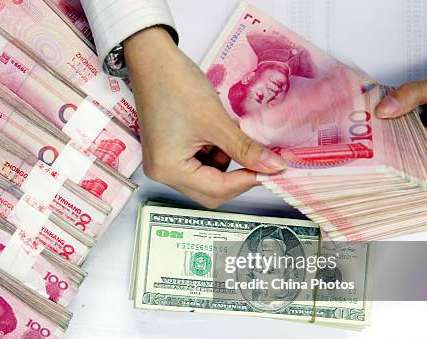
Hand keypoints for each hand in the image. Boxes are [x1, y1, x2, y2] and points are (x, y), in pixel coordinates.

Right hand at [124, 27, 285, 207]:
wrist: (153, 60)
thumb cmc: (175, 84)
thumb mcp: (216, 120)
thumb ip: (246, 148)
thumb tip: (273, 167)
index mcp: (169, 169)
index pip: (217, 189)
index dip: (248, 180)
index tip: (273, 168)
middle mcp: (163, 173)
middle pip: (211, 191)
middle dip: (238, 176)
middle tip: (261, 157)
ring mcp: (165, 164)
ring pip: (208, 179)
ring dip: (228, 163)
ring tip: (231, 133)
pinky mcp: (170, 154)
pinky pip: (200, 165)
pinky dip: (217, 154)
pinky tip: (219, 133)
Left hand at [376, 60, 426, 170]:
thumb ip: (409, 95)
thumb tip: (382, 111)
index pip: (405, 152)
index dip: (383, 144)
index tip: (365, 137)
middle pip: (407, 160)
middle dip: (387, 147)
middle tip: (368, 135)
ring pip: (412, 162)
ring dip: (396, 148)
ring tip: (382, 134)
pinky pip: (419, 160)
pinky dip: (406, 149)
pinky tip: (397, 136)